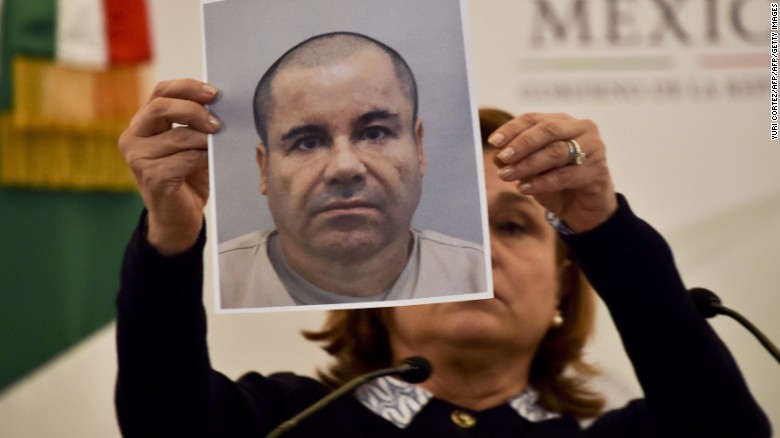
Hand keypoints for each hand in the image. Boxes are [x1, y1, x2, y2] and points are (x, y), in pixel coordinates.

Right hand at [118, 79, 220, 254]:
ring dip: (206, 139)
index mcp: (142, 123)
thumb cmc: (188, 177)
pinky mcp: (151, 176)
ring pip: (179, 135)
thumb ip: (196, 123)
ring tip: (220, 145)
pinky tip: (212, 163)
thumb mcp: (191, 144)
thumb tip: (221, 104)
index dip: (188, 87)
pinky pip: (186, 158)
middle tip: (218, 122)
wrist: (178, 218)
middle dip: (195, 110)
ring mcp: (138, 157)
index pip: (160, 91)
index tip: (214, 94)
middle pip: (162, 106)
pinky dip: (205, 158)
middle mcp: (133, 137)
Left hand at [487, 112, 616, 232]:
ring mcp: (593, 148)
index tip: (493, 142)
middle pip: (547, 130)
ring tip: (507, 175)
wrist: (583, 208)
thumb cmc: (556, 182)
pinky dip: (542, 182)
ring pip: (556, 152)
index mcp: (562, 122)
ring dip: (528, 164)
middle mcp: (580, 129)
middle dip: (521, 144)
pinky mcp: (597, 171)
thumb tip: (497, 155)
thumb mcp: (531, 169)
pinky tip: (524, 188)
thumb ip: (516, 159)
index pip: (533, 119)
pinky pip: (565, 175)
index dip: (512, 129)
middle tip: (502, 157)